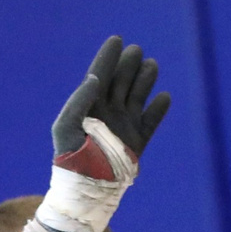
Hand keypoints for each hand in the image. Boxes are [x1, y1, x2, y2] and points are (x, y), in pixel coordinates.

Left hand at [35, 37, 174, 231]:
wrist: (87, 192)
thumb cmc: (70, 160)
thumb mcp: (66, 128)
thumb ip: (78, 102)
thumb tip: (95, 79)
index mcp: (89, 107)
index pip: (99, 76)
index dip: (107, 58)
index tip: (117, 40)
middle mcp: (108, 113)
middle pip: (121, 82)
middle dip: (129, 65)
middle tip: (136, 52)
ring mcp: (124, 126)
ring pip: (138, 96)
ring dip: (145, 80)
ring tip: (151, 65)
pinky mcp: (137, 142)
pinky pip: (151, 121)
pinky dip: (159, 109)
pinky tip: (164, 97)